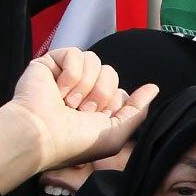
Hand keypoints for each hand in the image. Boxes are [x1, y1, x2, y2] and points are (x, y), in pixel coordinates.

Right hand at [10, 48, 157, 169]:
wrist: (42, 134)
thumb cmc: (76, 141)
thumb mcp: (116, 133)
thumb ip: (137, 110)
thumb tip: (153, 88)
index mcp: (97, 107)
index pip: (120, 91)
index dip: (115, 103)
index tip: (100, 118)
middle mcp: (82, 90)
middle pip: (111, 73)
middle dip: (101, 94)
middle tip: (82, 111)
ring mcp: (66, 76)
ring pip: (95, 61)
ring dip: (85, 85)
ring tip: (69, 103)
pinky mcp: (50, 63)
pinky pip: (76, 53)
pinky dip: (71, 74)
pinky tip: (59, 91)